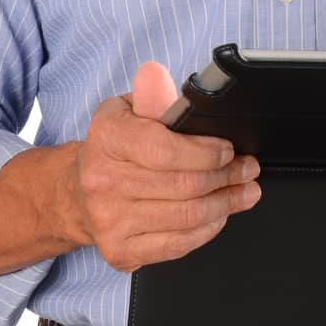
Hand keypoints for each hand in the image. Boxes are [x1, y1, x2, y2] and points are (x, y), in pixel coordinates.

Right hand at [71, 61, 260, 271]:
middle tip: (247, 169)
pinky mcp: (120, 251)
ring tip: (244, 192)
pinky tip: (219, 215)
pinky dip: (207, 230)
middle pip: (183, 185)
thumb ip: (151, 97)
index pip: (165, 150)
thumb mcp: (128, 110)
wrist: (77, 191)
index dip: (206, 152)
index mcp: (106, 138)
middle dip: (226, 177)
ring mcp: (109, 221)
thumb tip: (155, 75)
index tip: (229, 149)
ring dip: (225, 204)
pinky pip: (177, 245)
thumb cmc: (113, 147)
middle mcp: (102, 181)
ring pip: (186, 217)